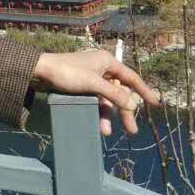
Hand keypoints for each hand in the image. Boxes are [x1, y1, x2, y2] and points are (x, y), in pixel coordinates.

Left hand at [31, 50, 161, 137]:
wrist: (39, 71)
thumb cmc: (66, 72)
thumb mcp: (92, 84)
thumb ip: (113, 94)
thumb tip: (133, 105)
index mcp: (107, 62)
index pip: (131, 78)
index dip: (144, 91)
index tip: (156, 104)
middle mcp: (102, 68)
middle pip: (119, 92)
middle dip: (125, 111)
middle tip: (132, 131)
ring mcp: (91, 78)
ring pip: (106, 99)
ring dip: (108, 115)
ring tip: (107, 132)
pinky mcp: (81, 86)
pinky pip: (95, 100)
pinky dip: (97, 112)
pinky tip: (98, 125)